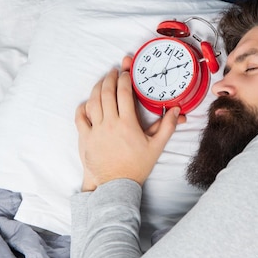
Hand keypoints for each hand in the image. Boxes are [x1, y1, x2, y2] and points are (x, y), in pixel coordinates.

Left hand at [75, 56, 184, 190]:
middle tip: (113, 71)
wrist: (116, 185)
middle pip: (106, 93)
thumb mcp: (156, 147)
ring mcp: (95, 130)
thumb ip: (167, 127)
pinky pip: (80, 117)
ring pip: (93, 102)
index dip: (124, 79)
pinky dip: (83, 107)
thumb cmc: (137, 166)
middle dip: (110, 78)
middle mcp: (109, 124)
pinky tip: (88, 102)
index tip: (126, 72)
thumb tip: (177, 111)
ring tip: (102, 82)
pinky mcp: (85, 138)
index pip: (123, 93)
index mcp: (127, 124)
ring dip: (97, 88)